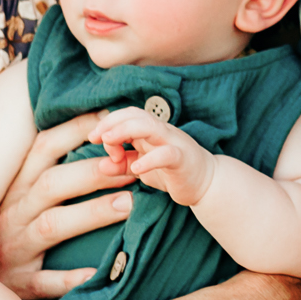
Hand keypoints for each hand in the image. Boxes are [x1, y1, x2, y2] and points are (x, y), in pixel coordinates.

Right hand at [0, 111, 135, 296]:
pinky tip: (98, 273)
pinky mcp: (19, 284)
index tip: (111, 120)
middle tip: (132, 165)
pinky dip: (70, 278)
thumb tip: (94, 140)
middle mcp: (13, 213)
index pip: (43, 149)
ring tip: (129, 204)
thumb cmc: (1, 234)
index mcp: (15, 188)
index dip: (76, 131)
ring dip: (91, 212)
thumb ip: (45, 172)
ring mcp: (15, 249)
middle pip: (52, 184)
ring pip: (52, 226)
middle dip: (93, 171)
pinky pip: (45, 282)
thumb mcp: (15, 199)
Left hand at [90, 106, 216, 206]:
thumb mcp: (142, 168)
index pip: (128, 115)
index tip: (93, 139)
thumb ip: (122, 164)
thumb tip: (101, 164)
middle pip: (136, 115)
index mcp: (151, 131)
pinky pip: (166, 154)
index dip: (108, 122)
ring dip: (125, 131)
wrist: (207, 184)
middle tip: (95, 137)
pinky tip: (136, 168)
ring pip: (149, 126)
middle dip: (112, 122)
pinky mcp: (183, 158)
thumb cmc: (173, 173)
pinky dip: (149, 160)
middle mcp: (162, 131)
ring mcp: (174, 142)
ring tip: (109, 142)